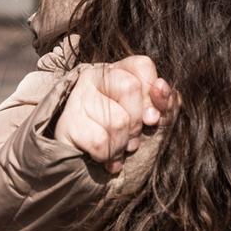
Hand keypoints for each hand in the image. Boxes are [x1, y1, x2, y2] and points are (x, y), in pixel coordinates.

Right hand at [54, 56, 172, 173]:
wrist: (84, 165)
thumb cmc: (122, 138)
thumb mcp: (149, 119)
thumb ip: (163, 102)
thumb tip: (161, 87)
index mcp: (116, 71)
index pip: (141, 65)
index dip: (153, 93)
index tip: (152, 116)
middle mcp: (93, 77)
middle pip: (130, 87)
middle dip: (137, 122)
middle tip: (131, 137)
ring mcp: (78, 98)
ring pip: (118, 120)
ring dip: (123, 144)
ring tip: (116, 148)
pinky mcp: (67, 122)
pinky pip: (101, 141)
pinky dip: (108, 155)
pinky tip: (104, 157)